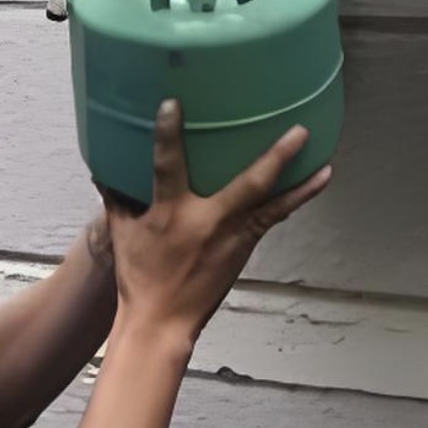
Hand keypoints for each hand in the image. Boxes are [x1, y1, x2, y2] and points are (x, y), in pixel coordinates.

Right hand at [105, 101, 330, 350]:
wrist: (161, 322)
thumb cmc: (140, 276)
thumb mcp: (123, 233)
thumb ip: (117, 198)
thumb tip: (103, 169)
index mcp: (170, 212)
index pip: (166, 166)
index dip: (167, 135)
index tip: (173, 105)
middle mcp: (207, 220)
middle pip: (247, 184)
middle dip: (274, 158)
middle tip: (298, 132)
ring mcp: (232, 234)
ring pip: (272, 203)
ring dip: (300, 182)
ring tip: (323, 158)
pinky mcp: (245, 245)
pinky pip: (276, 216)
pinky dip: (298, 198)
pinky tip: (319, 179)